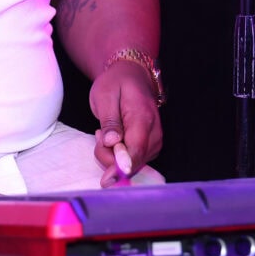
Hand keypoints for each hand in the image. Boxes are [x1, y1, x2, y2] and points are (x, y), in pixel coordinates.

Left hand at [89, 59, 162, 186]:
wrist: (131, 75)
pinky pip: (132, 161)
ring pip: (132, 164)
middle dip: (109, 157)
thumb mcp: (104, 95)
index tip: (107, 180)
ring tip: (106, 131)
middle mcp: (154, 132)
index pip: (136, 149)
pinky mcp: (150, 147)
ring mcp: (155, 141)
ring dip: (112, 155)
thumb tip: (112, 143)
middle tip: (99, 133)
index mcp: (143, 117)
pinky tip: (114, 138)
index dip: (122, 167)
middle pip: (133, 161)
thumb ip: (109, 120)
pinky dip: (118, 155)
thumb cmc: (116, 83)